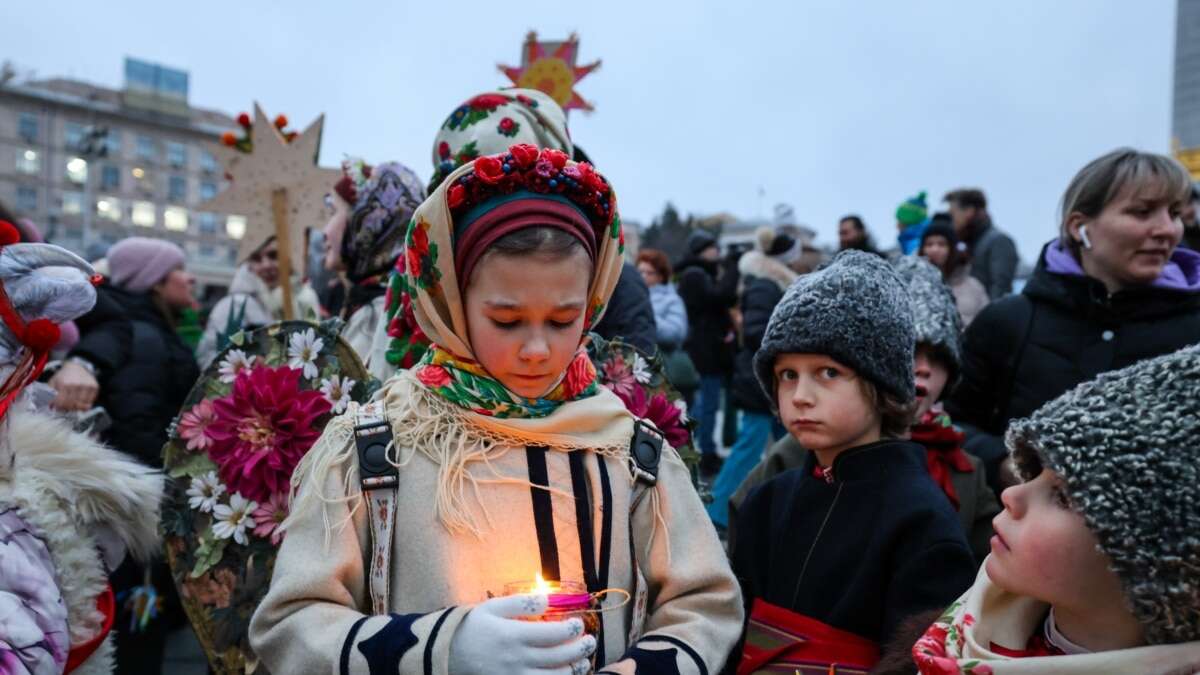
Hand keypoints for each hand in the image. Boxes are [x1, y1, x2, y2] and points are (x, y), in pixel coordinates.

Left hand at [49, 360, 98, 411]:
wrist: (77, 367)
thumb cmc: (64, 376)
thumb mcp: (53, 382)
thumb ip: (50, 394)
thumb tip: (51, 405)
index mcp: (64, 384)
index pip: (61, 403)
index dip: (59, 407)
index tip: (58, 408)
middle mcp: (76, 385)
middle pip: (72, 405)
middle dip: (67, 408)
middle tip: (65, 408)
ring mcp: (86, 386)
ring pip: (82, 405)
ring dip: (76, 407)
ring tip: (72, 405)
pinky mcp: (94, 387)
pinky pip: (90, 402)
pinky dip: (85, 404)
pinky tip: (80, 401)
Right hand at [449, 594, 595, 674]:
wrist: (448, 654)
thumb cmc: (474, 626)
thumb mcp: (493, 607)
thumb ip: (521, 602)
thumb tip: (548, 599)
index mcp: (513, 635)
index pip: (553, 634)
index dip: (572, 629)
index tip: (578, 623)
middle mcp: (517, 659)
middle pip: (559, 657)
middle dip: (581, 649)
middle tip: (589, 641)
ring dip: (574, 670)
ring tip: (582, 661)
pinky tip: (564, 674)